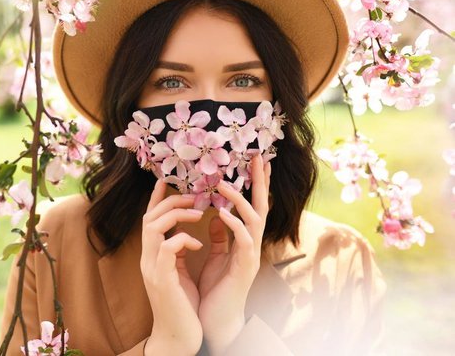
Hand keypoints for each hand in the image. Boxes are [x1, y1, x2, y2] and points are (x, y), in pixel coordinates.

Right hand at [141, 178, 204, 355]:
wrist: (178, 338)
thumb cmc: (183, 306)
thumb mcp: (180, 273)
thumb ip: (179, 252)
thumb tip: (190, 232)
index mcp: (153, 257)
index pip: (150, 220)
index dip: (156, 199)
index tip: (166, 181)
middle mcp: (148, 260)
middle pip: (149, 218)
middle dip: (170, 202)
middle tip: (193, 196)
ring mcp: (152, 270)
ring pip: (153, 228)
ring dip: (176, 216)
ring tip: (198, 213)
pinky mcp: (162, 280)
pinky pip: (166, 249)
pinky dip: (182, 239)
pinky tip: (198, 244)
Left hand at [196, 153, 271, 353]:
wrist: (216, 319)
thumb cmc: (217, 288)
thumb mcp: (216, 257)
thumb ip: (220, 237)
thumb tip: (217, 217)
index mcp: (244, 239)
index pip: (251, 205)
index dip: (254, 183)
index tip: (253, 160)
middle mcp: (252, 244)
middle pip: (261, 206)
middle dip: (260, 182)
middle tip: (259, 157)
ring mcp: (251, 255)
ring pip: (255, 220)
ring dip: (241, 200)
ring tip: (225, 184)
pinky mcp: (245, 267)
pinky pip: (243, 241)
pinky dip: (234, 225)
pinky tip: (221, 214)